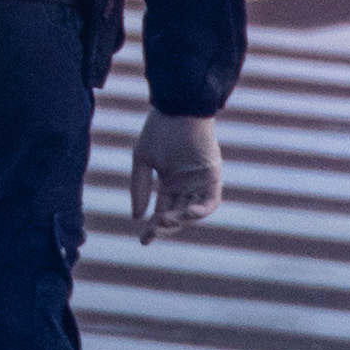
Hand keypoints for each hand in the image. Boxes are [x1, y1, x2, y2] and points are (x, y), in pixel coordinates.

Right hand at [128, 111, 223, 239]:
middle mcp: (186, 184)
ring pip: (192, 210)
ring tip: (165, 220)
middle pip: (177, 214)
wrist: (178, 108)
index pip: (163, 210)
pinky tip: (187, 213)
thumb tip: (137, 216)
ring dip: (181, 220)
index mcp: (170, 181)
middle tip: (153, 232)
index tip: (144, 240)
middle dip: (165, 226)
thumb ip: (140, 187)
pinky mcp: (212, 175)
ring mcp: (200, 181)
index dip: (154, 227)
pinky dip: (201, 210)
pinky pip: (210, 201)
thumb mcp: (142, 160)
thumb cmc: (159, 129)